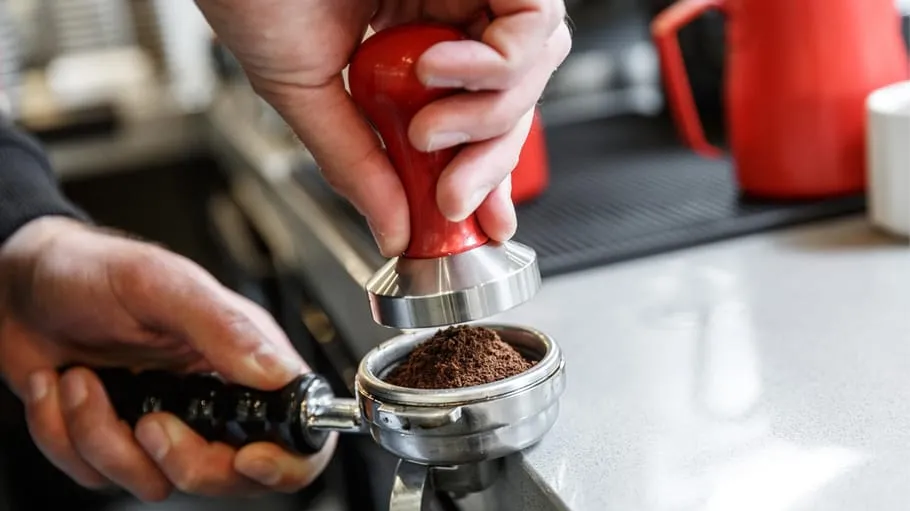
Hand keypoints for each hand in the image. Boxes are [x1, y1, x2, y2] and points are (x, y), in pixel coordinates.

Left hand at [0, 217, 335, 500]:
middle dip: (186, 462)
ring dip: (103, 438)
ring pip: (158, 481)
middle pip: (234, 474)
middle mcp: (211, 396)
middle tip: (149, 423)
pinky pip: (100, 476)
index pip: (298, 426)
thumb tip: (277, 373)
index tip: (249, 459)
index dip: (287, 459)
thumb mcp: (161, 284)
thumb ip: (224, 328)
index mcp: (243, 356)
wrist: (18, 286)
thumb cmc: (92, 270)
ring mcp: (165, 423)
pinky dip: (66, 438)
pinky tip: (60, 390)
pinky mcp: (116, 441)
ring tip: (83, 382)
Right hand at [196, 0, 570, 255]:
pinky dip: (492, 65)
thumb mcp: (304, 92)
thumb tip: (391, 230)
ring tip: (425, 132)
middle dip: (490, 160)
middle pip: (518, 94)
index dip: (487, 169)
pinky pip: (532, 22)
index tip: (479, 219)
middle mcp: (453, 9)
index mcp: (416, 38)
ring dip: (488, 119)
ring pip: (535, 63)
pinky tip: (433, 72)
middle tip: (449, 200)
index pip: (478, 112)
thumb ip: (356, 162)